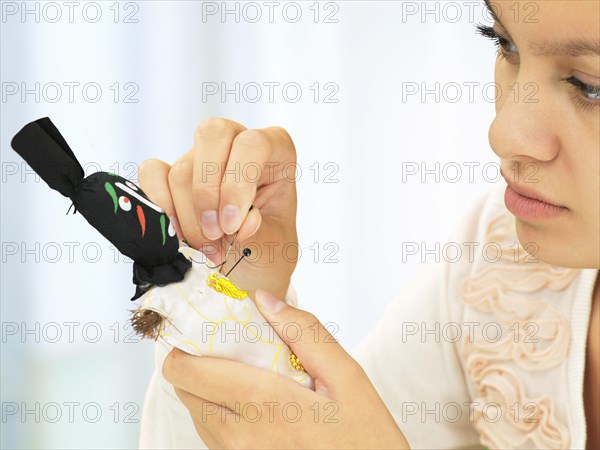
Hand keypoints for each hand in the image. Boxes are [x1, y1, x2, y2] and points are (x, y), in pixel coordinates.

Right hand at [138, 118, 298, 298]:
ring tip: (207, 249)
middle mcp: (237, 143)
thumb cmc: (269, 249)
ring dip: (189, 217)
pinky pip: (152, 174)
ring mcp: (201, 155)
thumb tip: (237, 220)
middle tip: (214, 235)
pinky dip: (159, 206)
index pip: (253, 144)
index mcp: (275, 151)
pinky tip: (178, 233)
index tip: (232, 225)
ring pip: (182, 170)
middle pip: (212, 136)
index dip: (237, 183)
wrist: (248, 269)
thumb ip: (258, 232)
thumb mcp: (275, 245)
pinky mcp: (171, 172)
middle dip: (207, 192)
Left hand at [162, 290, 410, 449]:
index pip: (185, 370)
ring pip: (196, 412)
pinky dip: (222, 413)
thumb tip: (264, 301)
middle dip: (199, 363)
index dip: (186, 343)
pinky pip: (212, 436)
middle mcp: (237, 436)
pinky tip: (256, 406)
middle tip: (232, 350)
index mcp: (261, 403)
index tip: (207, 327)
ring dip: (210, 389)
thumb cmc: (365, 441)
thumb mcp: (347, 378)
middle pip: (184, 389)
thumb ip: (304, 333)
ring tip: (249, 377)